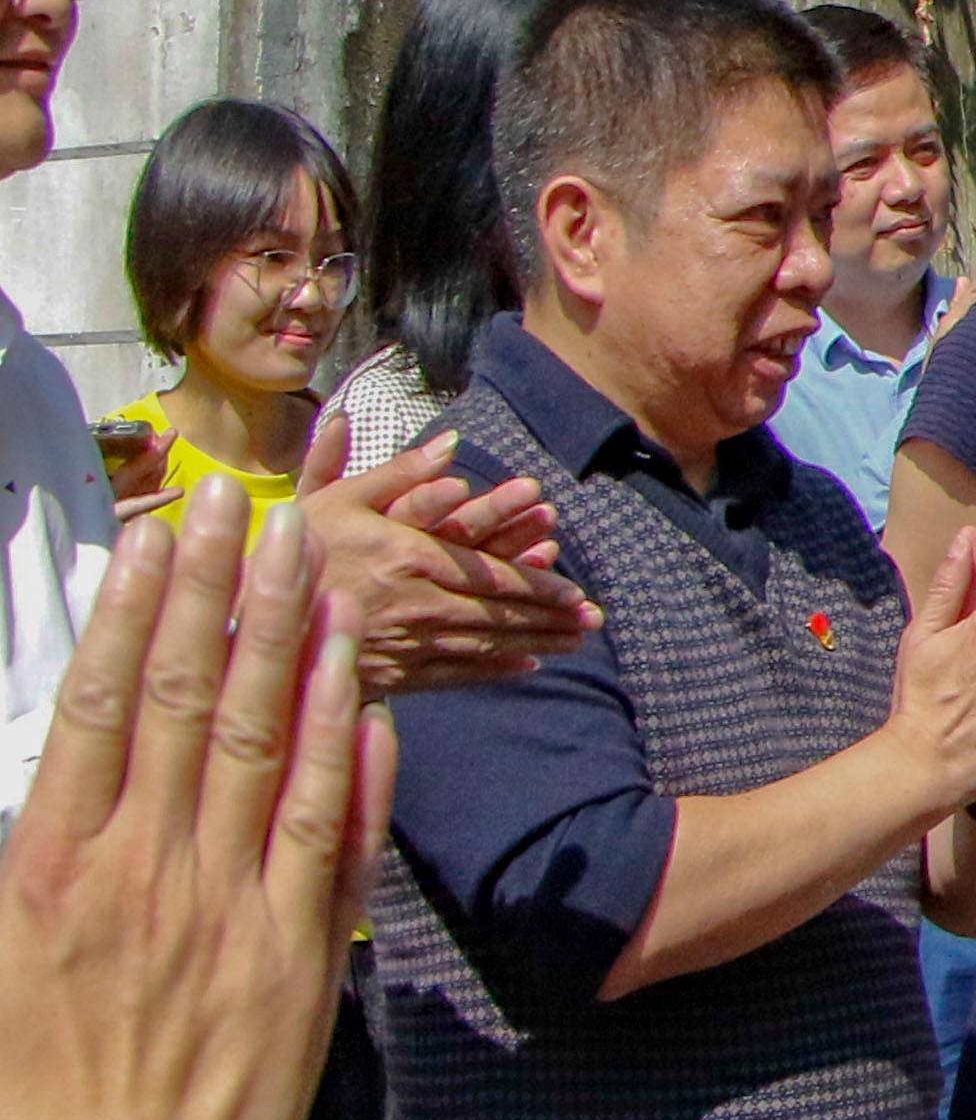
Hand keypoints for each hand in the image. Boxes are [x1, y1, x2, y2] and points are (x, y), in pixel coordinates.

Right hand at [0, 490, 379, 1119]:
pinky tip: (360, 686)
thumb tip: (53, 773)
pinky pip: (329, 832)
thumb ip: (27, 858)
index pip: (96, 704)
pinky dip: (346, 751)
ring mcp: (222, 908)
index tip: (159, 537)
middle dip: (218, 596)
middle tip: (245, 506)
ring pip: (262, 746)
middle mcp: (136, 870)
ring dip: (290, 644)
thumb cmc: (24, 1099)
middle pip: (182, 700)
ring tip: (310, 561)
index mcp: (47, 868)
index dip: (134, 610)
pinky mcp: (294, 955)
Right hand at [297, 416, 595, 694]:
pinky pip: (453, 675)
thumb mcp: (337, 499)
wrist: (238, 618)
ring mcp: (404, 645)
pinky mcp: (388, 675)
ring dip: (535, 644)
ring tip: (575, 643)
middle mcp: (416, 604)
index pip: (493, 575)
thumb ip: (399, 472)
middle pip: (500, 613)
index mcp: (410, 558)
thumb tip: (451, 444)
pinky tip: (525, 667)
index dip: (540, 586)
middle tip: (594, 622)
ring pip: (485, 646)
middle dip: (552, 618)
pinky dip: (493, 670)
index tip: (577, 593)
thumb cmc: (287, 550)